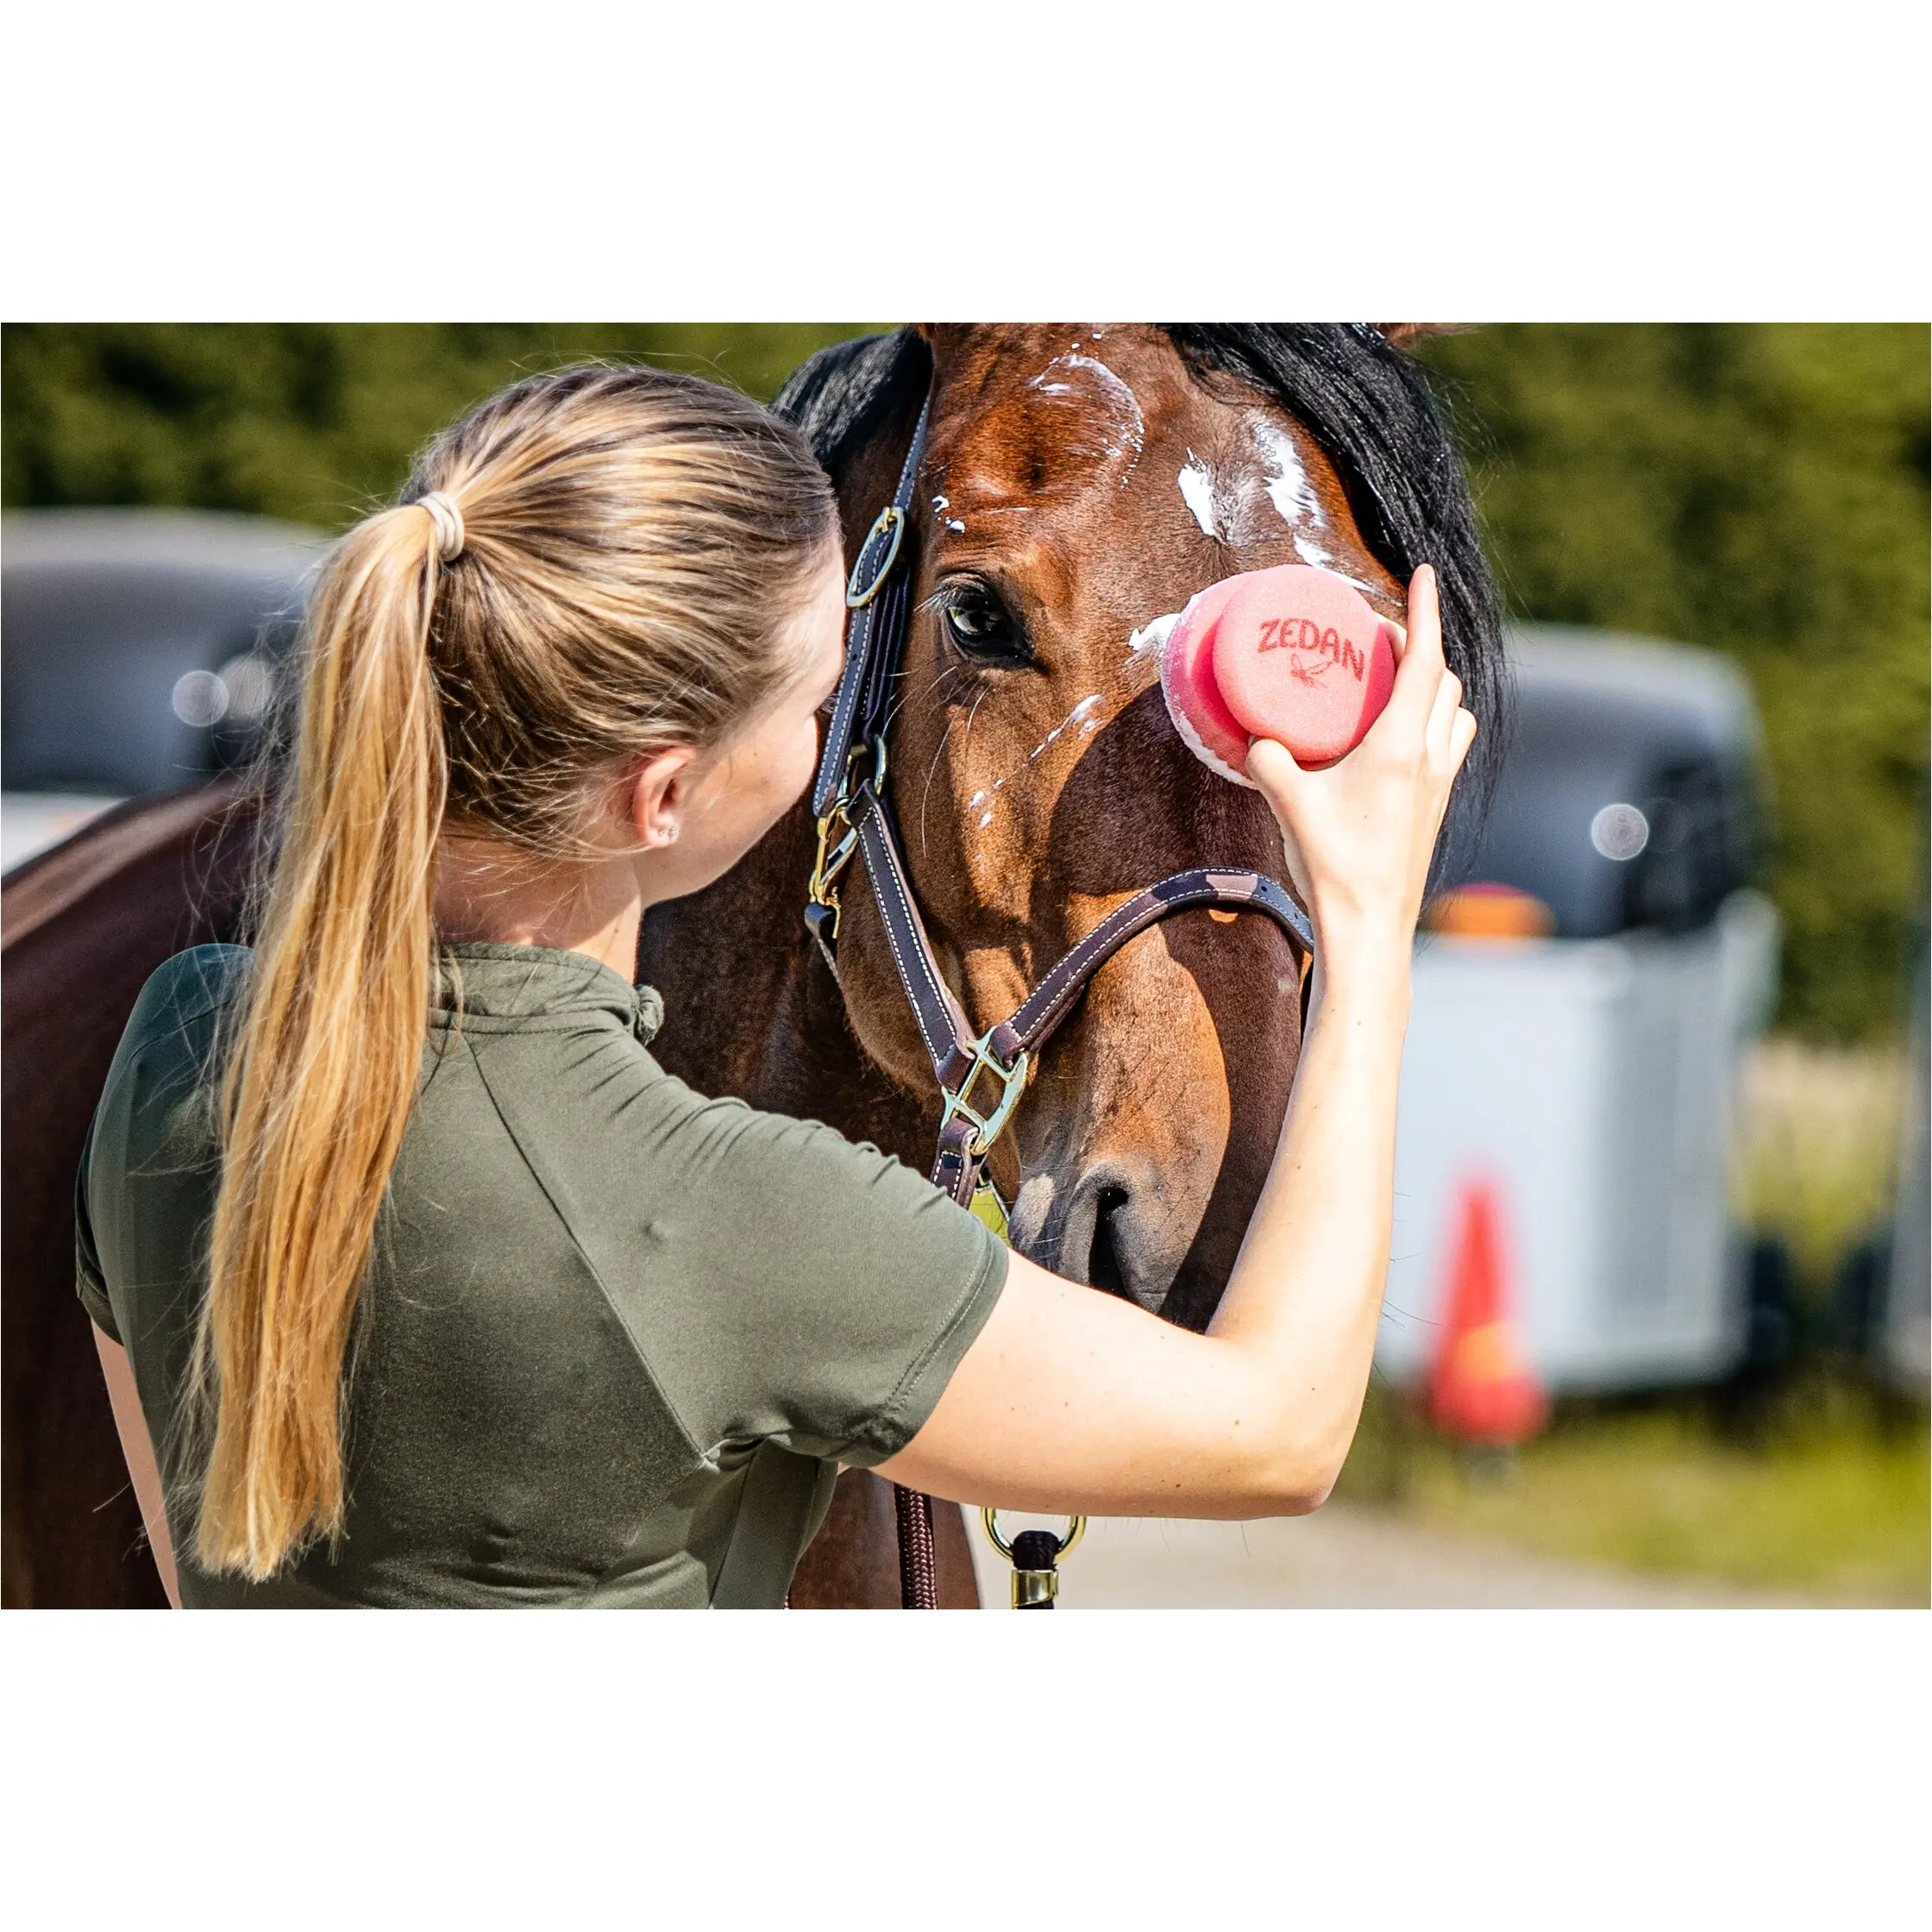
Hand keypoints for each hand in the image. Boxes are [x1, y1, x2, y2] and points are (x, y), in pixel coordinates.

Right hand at [1244, 565, 1476, 959]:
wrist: (1371, 927)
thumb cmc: (1334, 866)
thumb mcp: (1289, 805)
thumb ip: (1269, 761)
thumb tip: (1254, 736)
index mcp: (1402, 744)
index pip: (1423, 659)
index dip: (1424, 612)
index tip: (1425, 575)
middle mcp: (1432, 756)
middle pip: (1444, 679)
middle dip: (1422, 648)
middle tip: (1384, 639)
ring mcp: (1441, 782)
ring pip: (1456, 711)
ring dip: (1436, 686)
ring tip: (1398, 683)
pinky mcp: (1437, 805)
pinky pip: (1452, 743)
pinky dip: (1437, 721)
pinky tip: (1404, 737)